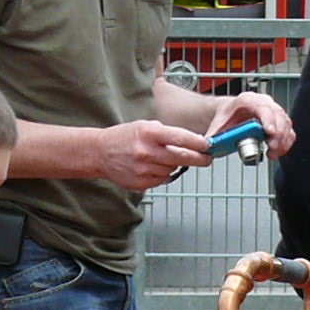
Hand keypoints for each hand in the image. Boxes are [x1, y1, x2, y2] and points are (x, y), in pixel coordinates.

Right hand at [95, 120, 211, 190]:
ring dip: (174, 165)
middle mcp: (147, 151)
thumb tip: (191, 142)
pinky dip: (162, 173)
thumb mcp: (145, 126)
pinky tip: (152, 166)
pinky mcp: (142, 183)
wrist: (100, 153)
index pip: (181, 138)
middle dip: (198, 159)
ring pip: (172, 169)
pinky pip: (162, 179)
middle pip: (182, 157)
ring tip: (162, 158)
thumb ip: (167, 134)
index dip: (199, 143)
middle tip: (207, 159)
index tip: (208, 145)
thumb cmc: (124, 137)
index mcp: (149, 133)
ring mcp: (144, 169)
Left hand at [209, 90, 295, 158]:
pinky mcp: (280, 121)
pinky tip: (278, 151)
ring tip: (272, 152)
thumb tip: (206, 148)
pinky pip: (289, 130)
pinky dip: (286, 142)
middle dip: (278, 134)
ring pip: (286, 123)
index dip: (268, 119)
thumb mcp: (217, 126)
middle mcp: (263, 102)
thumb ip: (211, 137)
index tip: (269, 132)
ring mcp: (273, 111)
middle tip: (271, 148)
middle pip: (277, 115)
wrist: (230, 115)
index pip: (262, 106)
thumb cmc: (226, 118)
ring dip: (282, 140)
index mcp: (247, 100)